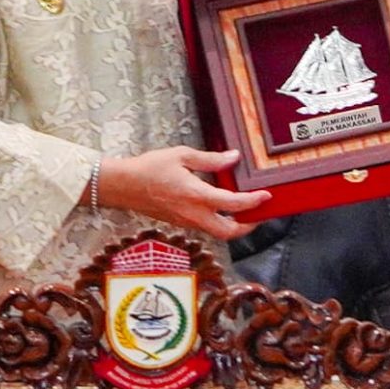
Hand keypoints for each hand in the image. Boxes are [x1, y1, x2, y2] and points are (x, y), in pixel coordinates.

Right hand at [98, 147, 272, 241]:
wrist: (123, 186)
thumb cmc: (149, 168)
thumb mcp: (181, 156)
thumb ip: (210, 159)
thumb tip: (233, 157)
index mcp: (196, 195)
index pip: (233, 204)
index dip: (254, 202)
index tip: (266, 196)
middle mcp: (193, 214)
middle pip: (228, 232)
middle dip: (248, 226)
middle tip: (259, 214)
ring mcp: (186, 222)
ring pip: (217, 232)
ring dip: (233, 225)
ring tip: (243, 211)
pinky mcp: (179, 223)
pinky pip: (204, 227)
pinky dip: (217, 221)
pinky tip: (219, 207)